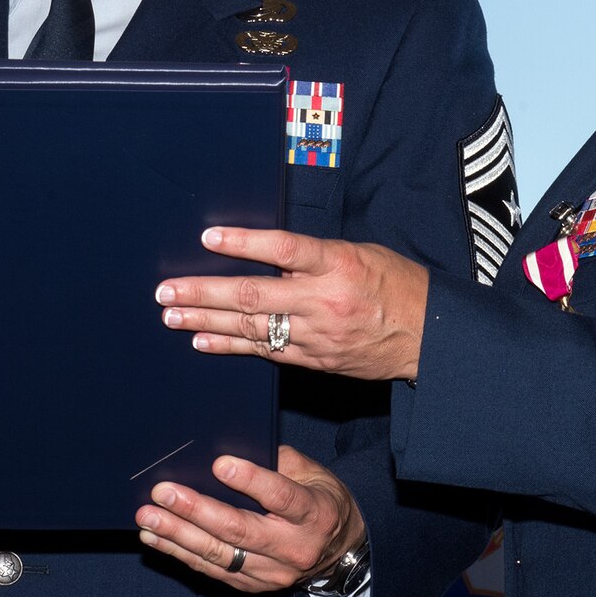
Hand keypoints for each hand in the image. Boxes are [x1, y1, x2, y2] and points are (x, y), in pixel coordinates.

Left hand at [135, 446, 364, 592]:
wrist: (341, 551)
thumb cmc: (319, 501)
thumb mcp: (311, 473)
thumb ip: (277, 460)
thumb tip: (230, 446)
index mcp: (314, 514)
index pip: (281, 497)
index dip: (251, 481)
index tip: (218, 464)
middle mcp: (293, 548)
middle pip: (240, 530)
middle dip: (196, 510)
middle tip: (162, 493)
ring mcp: (272, 573)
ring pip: (219, 555)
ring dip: (178, 536)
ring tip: (148, 518)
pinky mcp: (252, 586)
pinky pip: (212, 571)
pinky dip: (180, 554)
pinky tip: (156, 538)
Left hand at [157, 225, 427, 380]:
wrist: (429, 337)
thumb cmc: (394, 284)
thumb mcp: (359, 254)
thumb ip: (313, 257)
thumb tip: (263, 252)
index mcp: (337, 264)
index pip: (283, 249)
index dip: (244, 242)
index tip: (207, 237)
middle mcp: (323, 300)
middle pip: (254, 294)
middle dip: (204, 292)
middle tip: (166, 291)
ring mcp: (317, 334)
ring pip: (252, 327)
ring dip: (207, 320)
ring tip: (172, 316)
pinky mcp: (315, 360)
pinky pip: (266, 351)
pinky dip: (231, 345)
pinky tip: (202, 340)